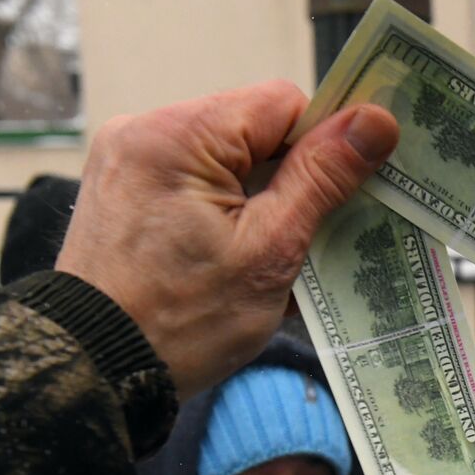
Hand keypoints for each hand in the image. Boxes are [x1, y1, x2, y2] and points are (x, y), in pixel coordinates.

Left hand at [56, 80, 398, 399]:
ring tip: (265, 262)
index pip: (283, 104)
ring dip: (259, 206)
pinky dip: (225, 218)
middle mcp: (145, 132)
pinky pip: (195, 186)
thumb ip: (322, 178)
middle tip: (304, 245)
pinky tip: (232, 263)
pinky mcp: (123, 194)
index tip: (339, 200)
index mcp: (179, 135)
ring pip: (227, 163)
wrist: (99, 369)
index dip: (323, 148)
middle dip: (290, 185)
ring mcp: (128, 163)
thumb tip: (375, 122)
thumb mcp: (270, 250)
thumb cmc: (183, 321)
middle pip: (253, 133)